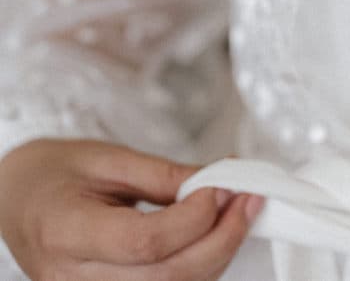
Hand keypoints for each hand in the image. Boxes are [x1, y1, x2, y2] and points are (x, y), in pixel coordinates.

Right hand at [0, 138, 263, 280]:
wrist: (14, 200)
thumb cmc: (55, 173)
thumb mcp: (106, 157)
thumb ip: (162, 175)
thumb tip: (218, 182)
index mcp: (67, 232)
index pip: (144, 241)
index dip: (193, 218)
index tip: (225, 185)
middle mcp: (72, 279)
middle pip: (165, 278)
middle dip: (219, 241)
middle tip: (250, 201)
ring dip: (214, 257)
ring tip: (238, 215)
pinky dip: (194, 271)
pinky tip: (212, 238)